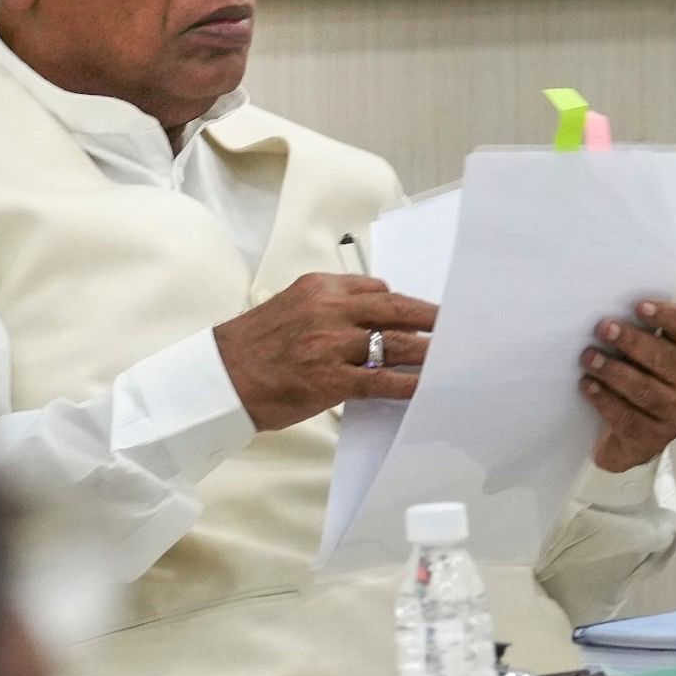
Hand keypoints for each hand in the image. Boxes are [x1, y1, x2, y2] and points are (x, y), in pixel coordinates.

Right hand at [210, 273, 439, 432]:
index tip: (424, 311)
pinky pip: (382, 380)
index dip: (404, 303)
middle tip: (456, 325)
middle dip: (429, 318)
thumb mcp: (290, 305)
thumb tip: (371, 313)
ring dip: (427, 351)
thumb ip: (329, 305)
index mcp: (319, 287)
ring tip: (449, 356)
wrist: (220, 378)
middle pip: (395, 310)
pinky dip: (407, 384)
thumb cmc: (253, 346)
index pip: (375, 289)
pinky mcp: (332, 380)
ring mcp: (332, 345)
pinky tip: (424, 388)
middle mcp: (329, 310)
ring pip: (395, 344)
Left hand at [581, 300, 675, 473]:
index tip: (639, 307)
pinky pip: (628, 417)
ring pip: (644, 389)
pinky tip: (587, 386)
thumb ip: (635, 334)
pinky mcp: (655, 438)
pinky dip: (605, 400)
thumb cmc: (635, 381)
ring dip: (614, 371)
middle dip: (630, 341)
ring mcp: (674, 412)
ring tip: (589, 358)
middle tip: (603, 328)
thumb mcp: (640, 356)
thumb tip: (605, 311)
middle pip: (662, 357)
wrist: (632, 438)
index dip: (666, 315)